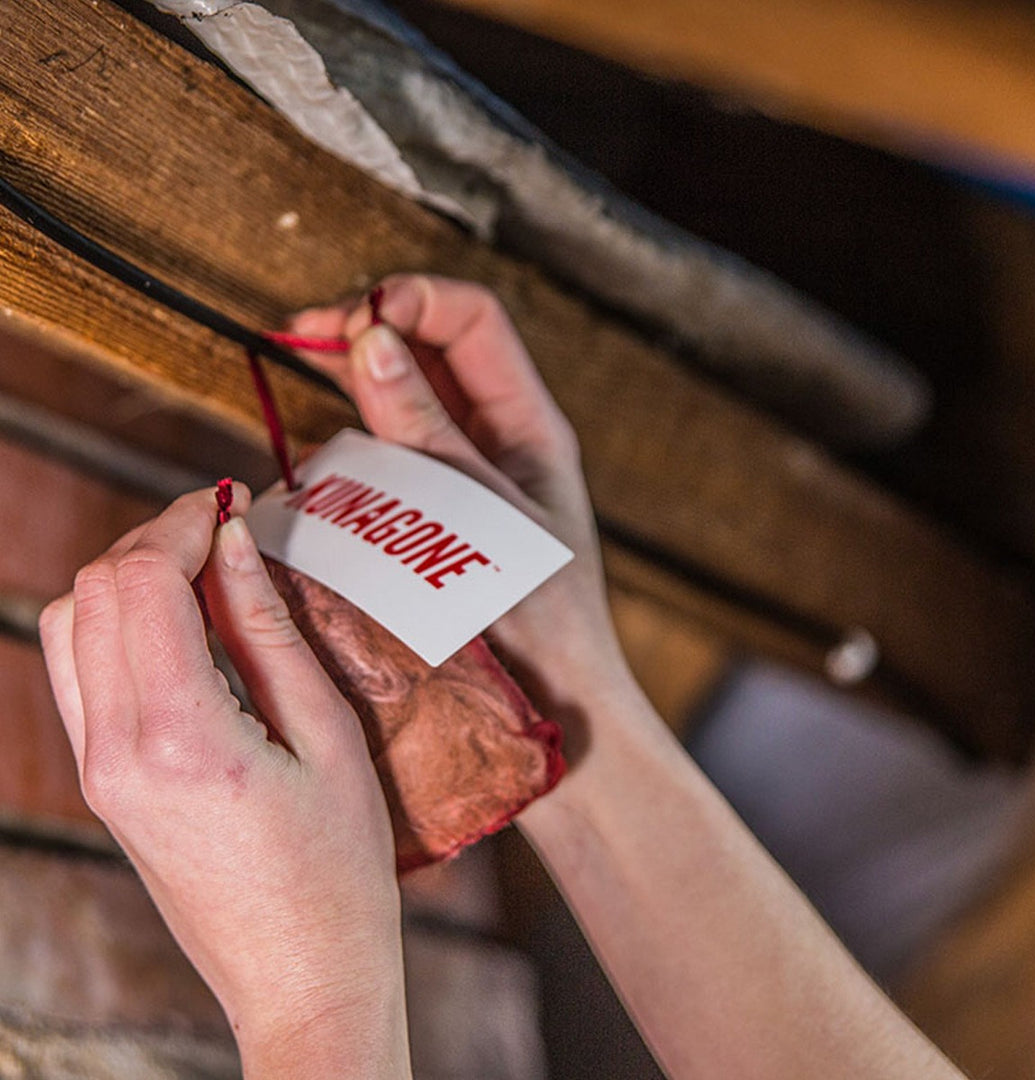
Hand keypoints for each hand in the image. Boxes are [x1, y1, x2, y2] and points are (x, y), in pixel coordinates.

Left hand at [38, 486, 409, 1078]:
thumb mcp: (327, 735)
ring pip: (69, 626)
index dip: (182, 521)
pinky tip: (181, 628)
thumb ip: (269, 631)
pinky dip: (117, 626)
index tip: (231, 503)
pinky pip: (79, 673)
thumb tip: (237, 542)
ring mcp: (98, 770)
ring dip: (129, 579)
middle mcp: (115, 749)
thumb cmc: (337, 865)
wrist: (298, 972)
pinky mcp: (102, 784)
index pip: (141, 581)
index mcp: (179, 734)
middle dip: (155, 540)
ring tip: (204, 574)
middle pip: (93, 593)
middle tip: (225, 531)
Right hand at [290, 275, 637, 758]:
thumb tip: (373, 339)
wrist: (547, 709)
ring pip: (399, 403)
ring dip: (352, 388)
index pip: (473, 321)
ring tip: (308, 384)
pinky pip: (381, 461)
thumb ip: (425, 429)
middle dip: (369, 330)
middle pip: (429, 351)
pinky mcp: (424, 519)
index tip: (354, 317)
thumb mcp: (478, 513)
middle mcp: (496, 444)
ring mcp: (457, 480)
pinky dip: (347, 450)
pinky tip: (319, 463)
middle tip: (304, 332)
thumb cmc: (538, 624)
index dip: (414, 299)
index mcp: (529, 427)